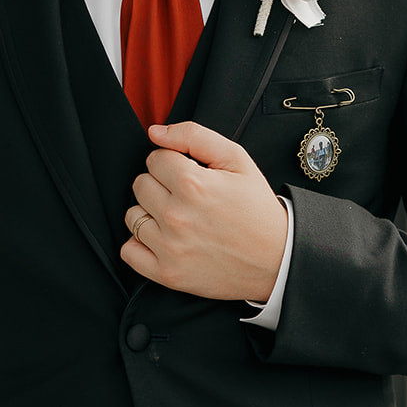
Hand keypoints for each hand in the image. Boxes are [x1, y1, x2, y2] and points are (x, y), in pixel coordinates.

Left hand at [122, 121, 287, 301]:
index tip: (189, 174)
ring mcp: (170, 247)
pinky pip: (129, 251)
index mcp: (193, 184)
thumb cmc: (256, 207)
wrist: (277, 260)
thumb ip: (194, 136)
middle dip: (160, 185)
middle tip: (186, 196)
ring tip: (177, 218)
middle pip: (140, 184)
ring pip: (132, 215)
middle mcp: (176, 216)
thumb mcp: (237, 159)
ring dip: (150, 213)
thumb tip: (155, 133)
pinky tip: (164, 239)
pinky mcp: (167, 274)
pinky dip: (140, 244)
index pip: (154, 159)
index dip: (172, 162)